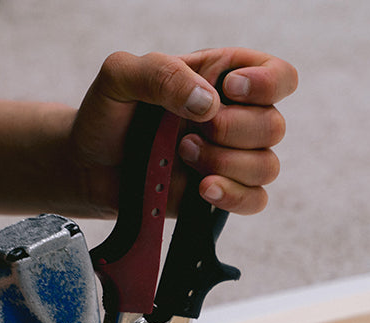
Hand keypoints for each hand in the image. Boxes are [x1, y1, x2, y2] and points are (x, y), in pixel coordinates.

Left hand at [70, 47, 298, 216]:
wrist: (89, 164)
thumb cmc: (109, 114)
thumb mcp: (121, 76)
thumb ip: (162, 74)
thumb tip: (208, 102)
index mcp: (222, 77)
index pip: (280, 75)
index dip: (267, 83)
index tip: (230, 91)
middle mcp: (235, 116)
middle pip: (275, 126)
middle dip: (231, 131)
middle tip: (185, 134)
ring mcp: (231, 158)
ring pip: (267, 166)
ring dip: (225, 164)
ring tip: (182, 156)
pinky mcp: (222, 194)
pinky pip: (255, 200)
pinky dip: (233, 196)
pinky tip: (202, 189)